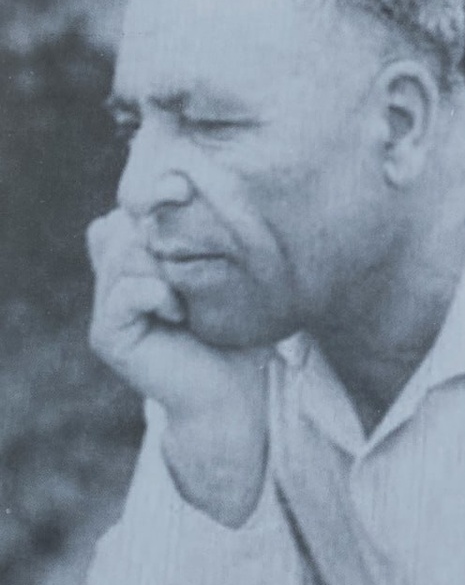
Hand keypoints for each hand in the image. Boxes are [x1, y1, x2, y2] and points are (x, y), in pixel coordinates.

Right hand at [87, 209, 270, 525]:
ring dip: (164, 266)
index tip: (185, 190)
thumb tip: (188, 195)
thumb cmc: (237, 333)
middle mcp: (115, 279)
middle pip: (124, 225)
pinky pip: (124, 292)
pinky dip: (156, 293)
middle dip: (164, 236)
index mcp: (138, 261)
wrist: (232, 394)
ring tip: (191, 297)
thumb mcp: (223, 277)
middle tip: (198, 268)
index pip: (127, 210)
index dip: (152, 197)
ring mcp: (107, 306)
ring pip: (123, 253)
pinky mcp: (107, 335)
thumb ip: (200, 239)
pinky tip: (179, 312)